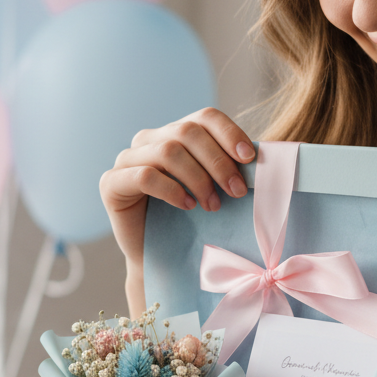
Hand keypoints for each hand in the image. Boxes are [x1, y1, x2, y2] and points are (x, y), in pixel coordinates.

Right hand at [99, 108, 254, 312]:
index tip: (250, 159)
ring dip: (198, 178)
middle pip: (187, 131)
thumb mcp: (215, 187)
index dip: (229, 133)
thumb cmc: (193, 222)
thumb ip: (230, 165)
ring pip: (167, 151)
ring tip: (213, 205)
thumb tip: (265, 152)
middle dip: (217, 161)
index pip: (204, 116)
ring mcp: (126, 159)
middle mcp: (147, 140)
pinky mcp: (111, 182)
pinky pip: (144, 175)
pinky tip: (186, 206)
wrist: (163, 260)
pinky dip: (171, 190)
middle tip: (238, 191)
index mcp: (174, 133)